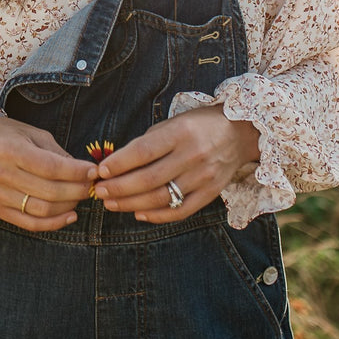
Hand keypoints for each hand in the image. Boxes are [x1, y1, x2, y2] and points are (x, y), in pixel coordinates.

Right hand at [0, 112, 98, 231]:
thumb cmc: (3, 134)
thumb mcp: (31, 132)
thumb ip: (56, 152)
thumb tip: (82, 171)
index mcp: (11, 150)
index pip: (51, 167)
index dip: (76, 172)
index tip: (93, 171)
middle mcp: (3, 174)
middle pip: (49, 191)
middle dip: (77, 190)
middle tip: (92, 185)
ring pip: (42, 210)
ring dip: (68, 206)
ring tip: (81, 197)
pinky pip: (29, 223)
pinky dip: (53, 224)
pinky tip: (70, 216)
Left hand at [93, 106, 259, 222]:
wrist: (240, 132)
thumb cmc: (199, 124)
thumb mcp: (174, 122)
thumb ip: (149, 142)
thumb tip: (118, 163)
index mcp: (180, 133)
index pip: (143, 151)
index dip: (120, 163)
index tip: (101, 171)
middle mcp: (192, 155)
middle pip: (149, 178)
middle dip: (119, 188)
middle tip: (99, 191)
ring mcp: (203, 177)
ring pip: (161, 197)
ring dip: (132, 204)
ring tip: (111, 204)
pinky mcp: (210, 194)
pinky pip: (180, 211)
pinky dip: (158, 215)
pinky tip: (139, 214)